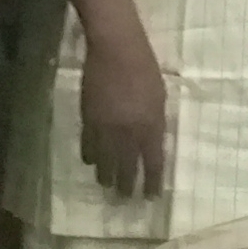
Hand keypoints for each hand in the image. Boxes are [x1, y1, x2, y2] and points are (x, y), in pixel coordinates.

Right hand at [79, 42, 168, 198]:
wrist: (116, 49)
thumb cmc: (145, 68)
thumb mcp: (160, 97)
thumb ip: (156, 122)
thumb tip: (152, 142)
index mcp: (151, 126)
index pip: (153, 163)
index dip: (153, 183)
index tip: (152, 197)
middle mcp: (128, 133)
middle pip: (127, 168)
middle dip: (127, 186)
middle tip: (125, 199)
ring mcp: (106, 127)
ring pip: (104, 161)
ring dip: (106, 176)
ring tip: (107, 185)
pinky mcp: (88, 119)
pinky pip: (87, 145)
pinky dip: (89, 156)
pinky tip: (91, 162)